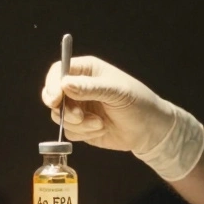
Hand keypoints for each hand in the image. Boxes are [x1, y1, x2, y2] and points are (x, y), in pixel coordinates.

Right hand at [41, 56, 203, 180]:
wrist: (150, 130)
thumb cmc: (139, 103)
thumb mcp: (117, 92)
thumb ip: (90, 88)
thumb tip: (64, 84)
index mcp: (87, 70)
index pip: (58, 71)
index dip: (52, 84)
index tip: (54, 99)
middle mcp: (78, 87)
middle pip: (53, 95)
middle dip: (64, 109)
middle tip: (79, 116)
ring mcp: (78, 107)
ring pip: (59, 116)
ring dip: (79, 124)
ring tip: (100, 123)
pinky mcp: (81, 127)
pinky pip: (70, 132)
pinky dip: (84, 133)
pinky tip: (101, 129)